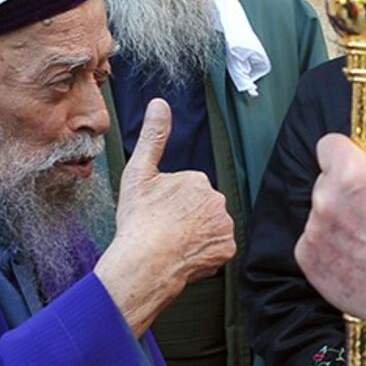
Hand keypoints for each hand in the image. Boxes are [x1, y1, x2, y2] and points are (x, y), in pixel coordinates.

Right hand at [94, 98, 235, 334]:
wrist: (144, 262)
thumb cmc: (138, 221)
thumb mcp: (139, 173)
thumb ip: (153, 137)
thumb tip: (160, 103)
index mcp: (198, 179)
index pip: (188, 190)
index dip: (170, 204)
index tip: (156, 214)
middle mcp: (217, 199)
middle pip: (201, 208)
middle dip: (186, 218)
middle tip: (164, 230)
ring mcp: (224, 225)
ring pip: (210, 228)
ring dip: (196, 235)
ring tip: (173, 244)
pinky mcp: (227, 248)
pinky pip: (217, 249)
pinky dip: (204, 253)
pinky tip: (185, 255)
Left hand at [295, 88, 365, 351]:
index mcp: (349, 173)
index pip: (330, 144)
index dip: (351, 156)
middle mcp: (323, 198)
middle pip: (326, 177)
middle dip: (345, 187)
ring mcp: (310, 230)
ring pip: (319, 208)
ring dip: (337, 216)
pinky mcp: (304, 259)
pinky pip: (312, 239)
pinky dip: (328, 246)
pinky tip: (356, 257)